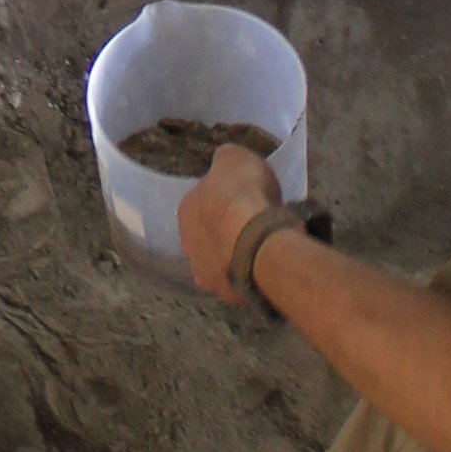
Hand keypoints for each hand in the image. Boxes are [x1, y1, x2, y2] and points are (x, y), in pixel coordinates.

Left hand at [179, 145, 280, 303]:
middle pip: (209, 234)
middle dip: (228, 230)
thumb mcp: (235, 158)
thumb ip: (226, 161)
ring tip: (262, 247)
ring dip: (236, 255)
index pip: (203, 202)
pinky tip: (264, 267)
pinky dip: (248, 274)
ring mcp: (204, 272)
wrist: (256, 241)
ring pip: (221, 261)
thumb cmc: (243, 195)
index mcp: (186, 210)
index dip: (225, 200)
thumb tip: (223, 163)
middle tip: (254, 224)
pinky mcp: (225, 292)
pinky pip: (238, 281)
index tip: (246, 199)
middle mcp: (187, 244)